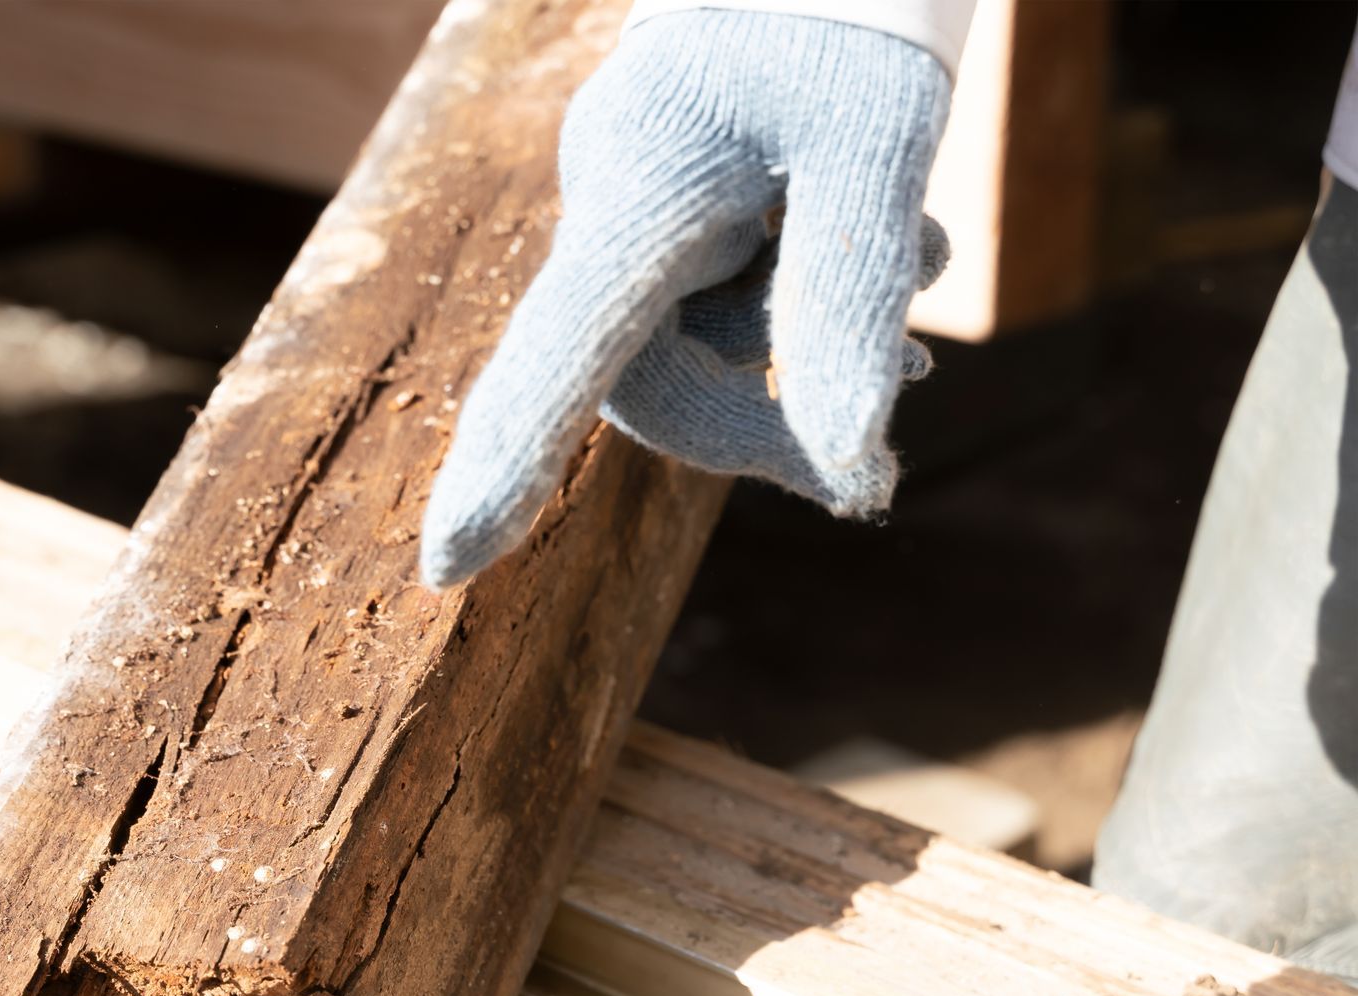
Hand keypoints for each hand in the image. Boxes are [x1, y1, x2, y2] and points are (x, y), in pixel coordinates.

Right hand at [419, 10, 952, 589]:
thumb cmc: (852, 13)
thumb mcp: (879, 148)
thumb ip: (851, 302)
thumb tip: (849, 466)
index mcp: (637, 187)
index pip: (555, 354)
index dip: (506, 464)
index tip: (445, 567)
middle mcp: (610, 204)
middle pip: (646, 381)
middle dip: (765, 419)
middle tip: (898, 424)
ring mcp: (631, 202)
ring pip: (694, 341)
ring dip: (806, 338)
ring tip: (923, 252)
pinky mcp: (665, 197)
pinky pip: (715, 293)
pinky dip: (800, 296)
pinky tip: (892, 241)